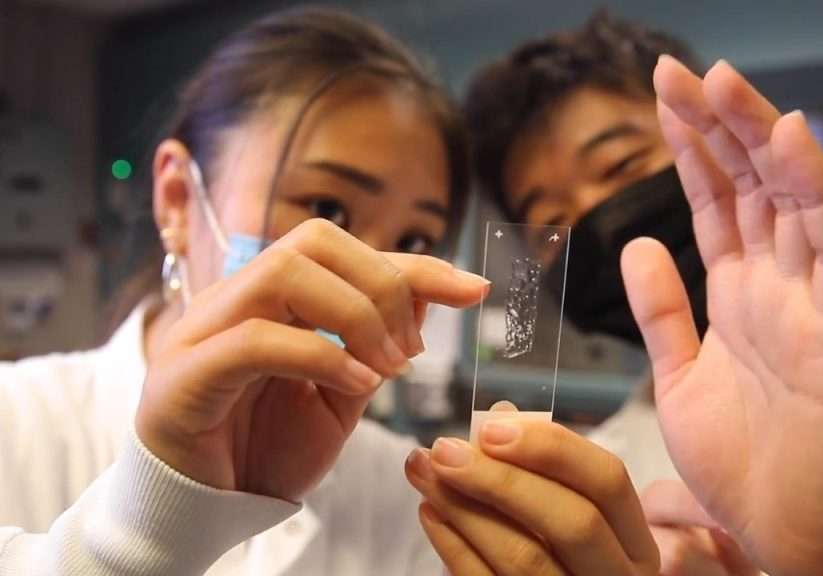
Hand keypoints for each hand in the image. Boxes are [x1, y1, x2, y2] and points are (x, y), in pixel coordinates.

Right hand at [137, 218, 488, 501]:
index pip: (343, 250)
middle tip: (412, 353)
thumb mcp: (342, 394)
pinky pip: (257, 340)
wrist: (208, 508)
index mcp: (269, 296)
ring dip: (357, 316)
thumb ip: (375, 346)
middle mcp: (233, 298)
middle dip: (385, 285)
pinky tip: (360, 385)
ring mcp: (203, 330)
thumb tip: (425, 298)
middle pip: (314, 241)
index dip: (414, 263)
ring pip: (285, 273)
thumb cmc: (268, 448)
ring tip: (389, 369)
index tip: (472, 289)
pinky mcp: (184, 375)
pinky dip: (322, 356)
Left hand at [404, 420, 660, 574]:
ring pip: (525, 558)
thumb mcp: (570, 511)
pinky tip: (431, 512)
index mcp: (636, 542)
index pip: (608, 480)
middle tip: (444, 451)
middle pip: (573, 522)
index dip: (551, 448)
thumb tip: (498, 420)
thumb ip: (541, 466)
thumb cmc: (560, 551)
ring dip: (464, 508)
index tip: (491, 428)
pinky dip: (453, 546)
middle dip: (502, 480)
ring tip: (424, 472)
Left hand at [621, 57, 822, 574]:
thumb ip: (661, 312)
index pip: (714, 205)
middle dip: (716, 126)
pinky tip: (788, 137)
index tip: (659, 99)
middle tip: (679, 71)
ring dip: (759, 136)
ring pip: (791, 198)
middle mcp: (778, 288)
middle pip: (750, 187)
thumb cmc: (746, 467)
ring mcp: (815, 302)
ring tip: (725, 80)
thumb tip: (637, 244)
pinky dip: (813, 188)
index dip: (689, 150)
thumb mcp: (680, 377)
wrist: (795, 540)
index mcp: (739, 297)